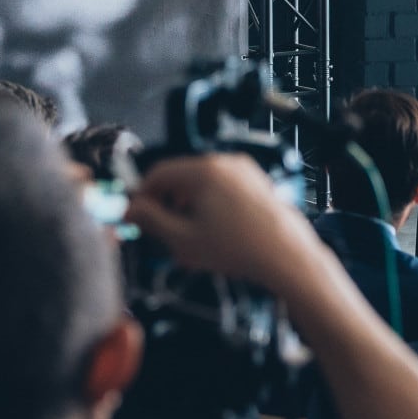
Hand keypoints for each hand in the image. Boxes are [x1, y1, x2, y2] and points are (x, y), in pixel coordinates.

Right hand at [126, 154, 324, 292]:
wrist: (286, 255)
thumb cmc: (240, 249)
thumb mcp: (183, 239)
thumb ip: (151, 221)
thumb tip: (131, 209)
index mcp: (204, 171)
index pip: (158, 172)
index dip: (142, 195)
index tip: (136, 215)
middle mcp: (225, 163)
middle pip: (180, 176)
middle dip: (166, 202)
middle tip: (161, 230)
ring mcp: (243, 170)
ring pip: (200, 182)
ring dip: (187, 203)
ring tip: (189, 235)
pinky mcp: (255, 181)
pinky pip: (221, 186)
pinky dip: (209, 202)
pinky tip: (213, 230)